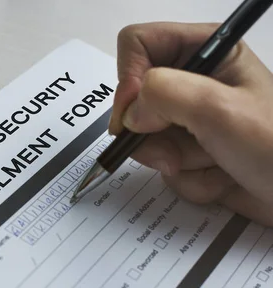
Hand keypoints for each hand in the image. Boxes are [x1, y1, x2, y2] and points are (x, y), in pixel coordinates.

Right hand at [109, 22, 272, 225]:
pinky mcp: (192, 152)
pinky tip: (221, 179)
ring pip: (147, 139)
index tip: (135, 115)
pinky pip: (165, 165)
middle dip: (153, 134)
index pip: (138, 44)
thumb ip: (164, 95)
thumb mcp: (218, 109)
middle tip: (177, 153)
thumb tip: (129, 115)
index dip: (129, 78)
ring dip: (177, 161)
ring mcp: (191, 119)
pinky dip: (190, 180)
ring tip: (214, 164)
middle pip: (135, 100)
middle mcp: (194, 81)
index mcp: (206, 51)